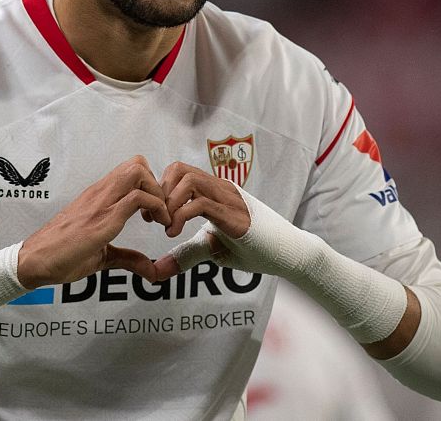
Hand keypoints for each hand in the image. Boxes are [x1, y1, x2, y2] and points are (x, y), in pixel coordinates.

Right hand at [17, 155, 169, 288]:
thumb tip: (151, 270)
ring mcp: (101, 204)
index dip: (150, 187)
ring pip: (138, 172)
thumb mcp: (103, 255)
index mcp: (99, 197)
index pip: (131, 170)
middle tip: (158, 211)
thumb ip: (128, 257)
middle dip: (157, 184)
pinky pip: (136, 198)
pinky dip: (155, 209)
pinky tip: (154, 227)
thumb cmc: (61, 254)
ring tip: (158, 219)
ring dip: (157, 194)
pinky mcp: (102, 220)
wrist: (33, 261)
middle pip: (137, 163)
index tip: (153, 212)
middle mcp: (100, 194)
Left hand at [151, 162, 250, 279]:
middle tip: (155, 220)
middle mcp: (220, 189)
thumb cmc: (253, 248)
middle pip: (179, 169)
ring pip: (188, 181)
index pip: (178, 171)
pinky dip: (180, 216)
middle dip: (160, 193)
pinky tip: (174, 234)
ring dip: (169, 203)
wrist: (288, 253)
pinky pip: (201, 204)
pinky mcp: (234, 215)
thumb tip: (156, 271)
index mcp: (214, 191)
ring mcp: (228, 199)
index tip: (152, 216)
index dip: (159, 190)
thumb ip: (185, 255)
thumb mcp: (211, 250)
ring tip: (166, 227)